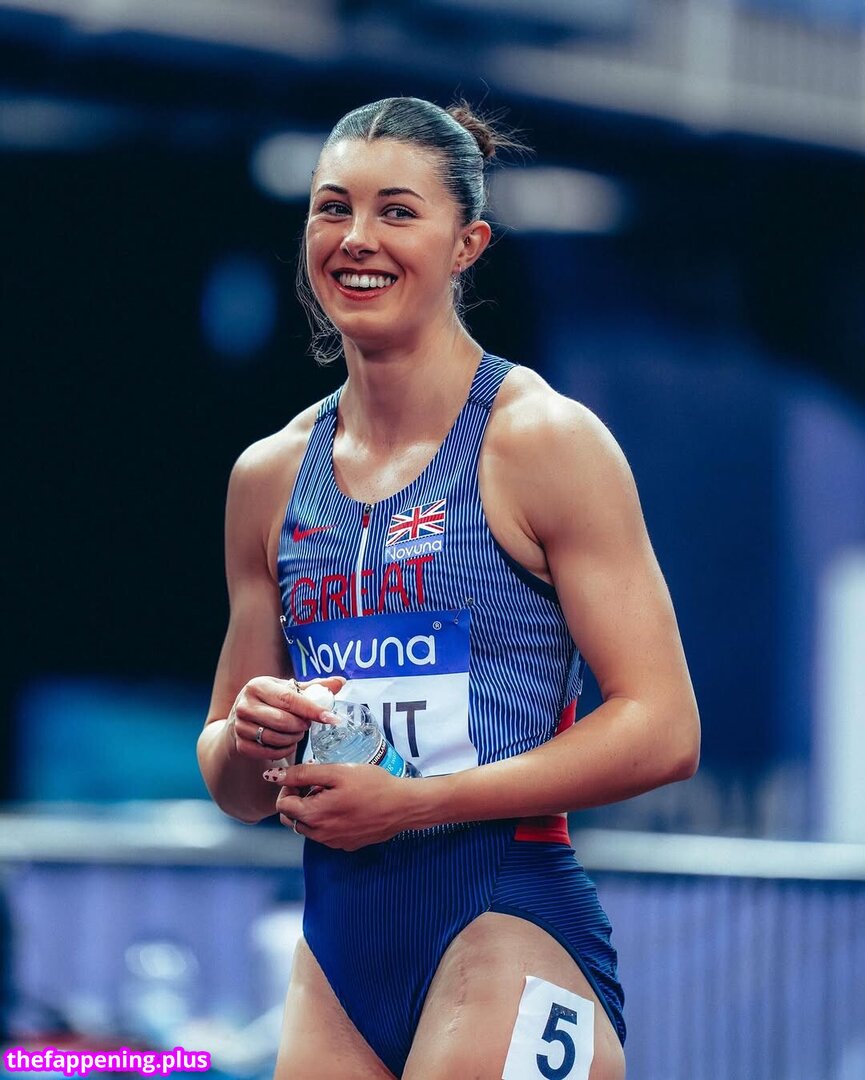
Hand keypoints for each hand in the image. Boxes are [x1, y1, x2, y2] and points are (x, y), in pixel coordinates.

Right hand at [227, 676, 344, 760]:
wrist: (243, 719)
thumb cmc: (272, 702)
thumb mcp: (289, 690)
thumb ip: (315, 687)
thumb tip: (341, 681)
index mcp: (258, 685)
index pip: (289, 699)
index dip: (312, 709)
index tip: (332, 718)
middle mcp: (245, 704)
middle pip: (283, 721)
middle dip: (301, 726)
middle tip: (307, 725)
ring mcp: (240, 726)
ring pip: (276, 738)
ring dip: (294, 739)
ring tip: (297, 733)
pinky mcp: (241, 745)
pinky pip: (269, 753)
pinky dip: (283, 751)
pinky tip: (287, 744)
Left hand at [264, 762, 415, 850]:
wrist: (403, 806)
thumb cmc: (371, 785)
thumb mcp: (336, 772)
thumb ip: (302, 774)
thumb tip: (272, 776)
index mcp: (312, 816)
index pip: (282, 804)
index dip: (289, 786)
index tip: (306, 775)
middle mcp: (319, 835)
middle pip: (292, 818)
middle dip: (298, 798)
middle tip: (318, 782)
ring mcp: (333, 843)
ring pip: (308, 827)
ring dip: (312, 809)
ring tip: (333, 792)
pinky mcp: (346, 845)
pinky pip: (326, 833)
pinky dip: (328, 819)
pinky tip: (346, 804)